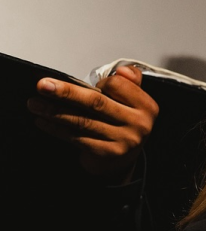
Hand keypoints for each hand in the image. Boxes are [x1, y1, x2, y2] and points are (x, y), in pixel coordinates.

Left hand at [27, 65, 158, 180]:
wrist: (123, 159)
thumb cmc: (123, 123)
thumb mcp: (133, 101)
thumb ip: (129, 82)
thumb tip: (122, 70)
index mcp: (146, 106)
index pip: (117, 85)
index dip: (99, 83)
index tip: (85, 84)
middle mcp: (139, 123)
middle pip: (97, 103)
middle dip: (66, 92)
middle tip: (43, 86)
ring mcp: (124, 140)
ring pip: (82, 121)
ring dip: (54, 111)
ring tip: (35, 104)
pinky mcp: (107, 153)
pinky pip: (77, 138)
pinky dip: (56, 129)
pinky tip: (43, 121)